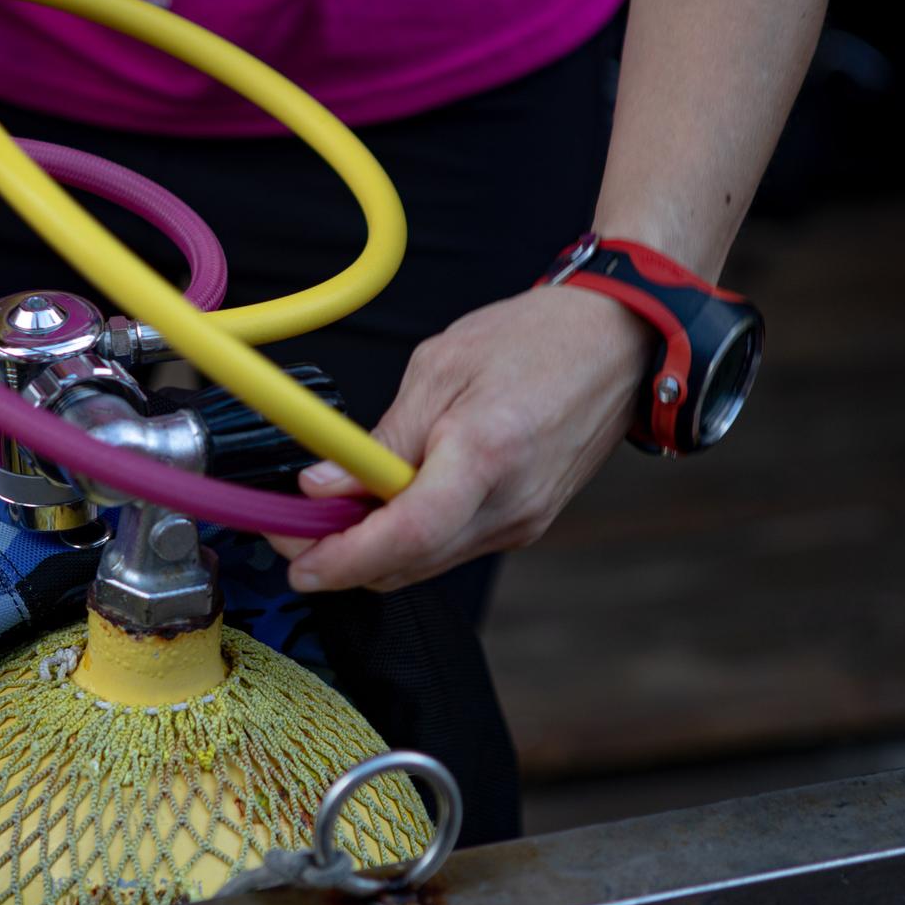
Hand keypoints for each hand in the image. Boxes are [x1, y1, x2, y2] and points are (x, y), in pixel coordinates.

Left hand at [269, 286, 649, 591]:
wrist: (615, 343)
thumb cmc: (532, 341)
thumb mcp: (440, 368)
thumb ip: (381, 439)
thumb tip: (321, 486)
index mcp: (486, 455)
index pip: (407, 534)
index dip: (344, 557)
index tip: (298, 563)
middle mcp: (509, 506)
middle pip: (408, 564)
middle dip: (341, 559)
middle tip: (289, 531)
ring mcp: (523, 523)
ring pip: (425, 563)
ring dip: (371, 551)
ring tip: (327, 513)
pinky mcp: (526, 524)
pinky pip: (450, 548)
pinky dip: (407, 539)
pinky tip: (381, 506)